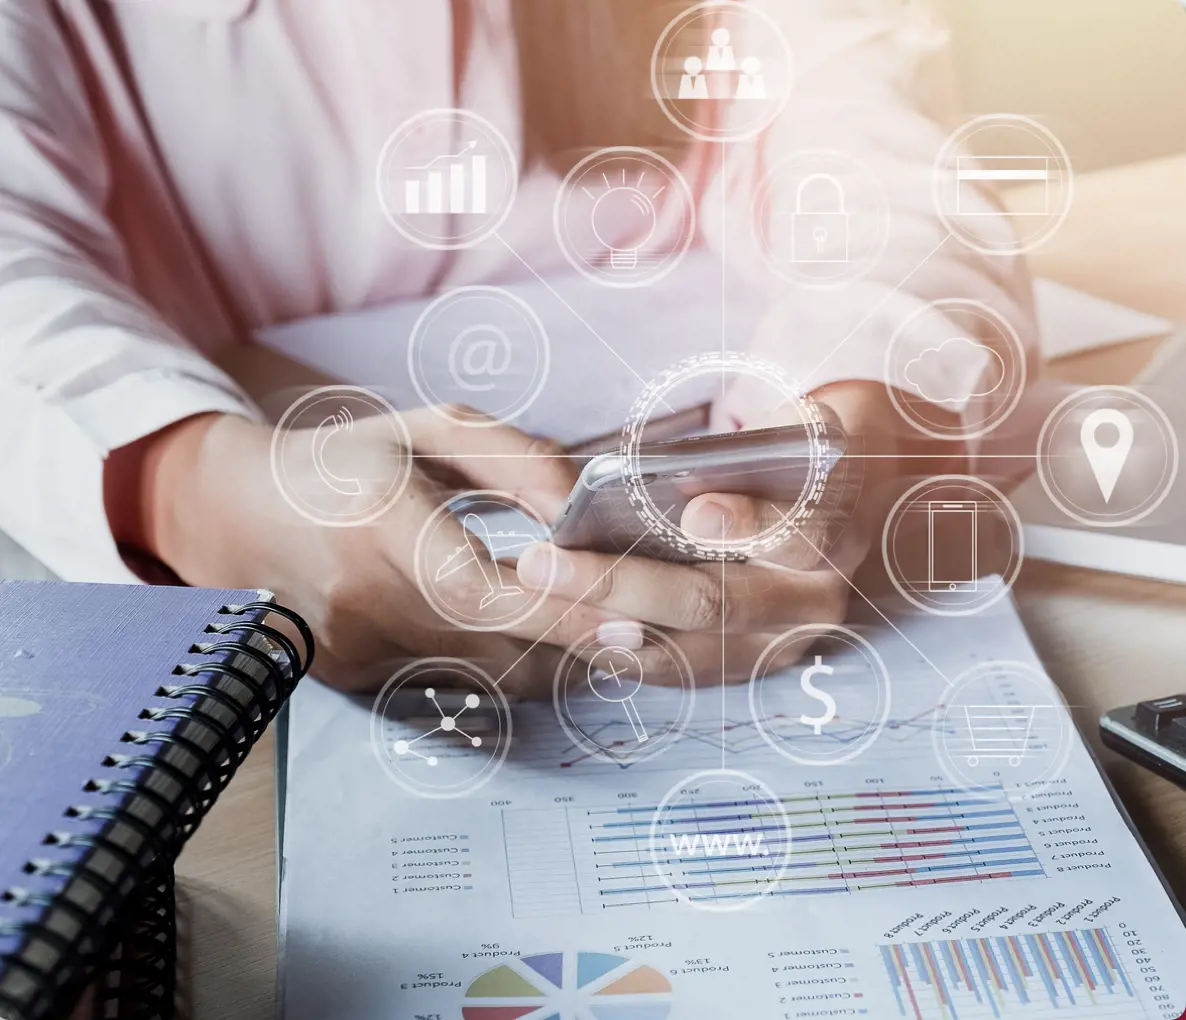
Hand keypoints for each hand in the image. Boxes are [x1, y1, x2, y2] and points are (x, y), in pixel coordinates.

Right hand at [120, 406, 635, 694]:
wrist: (237, 516)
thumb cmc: (345, 463)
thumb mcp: (427, 431)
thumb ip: (514, 460)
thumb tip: (586, 508)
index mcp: (380, 519)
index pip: (478, 586)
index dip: (559, 608)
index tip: (632, 618)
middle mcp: (366, 597)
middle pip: (498, 645)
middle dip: (585, 643)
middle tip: (651, 627)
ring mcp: (357, 651)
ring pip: (488, 677)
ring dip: (556, 657)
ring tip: (604, 628)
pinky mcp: (358, 681)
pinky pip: (459, 686)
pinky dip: (512, 667)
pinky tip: (541, 640)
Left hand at [514, 380, 903, 683]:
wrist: (846, 503)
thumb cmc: (800, 452)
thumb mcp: (795, 428)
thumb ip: (753, 447)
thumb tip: (675, 475)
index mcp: (840, 523)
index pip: (805, 529)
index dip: (750, 523)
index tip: (697, 515)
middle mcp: (816, 596)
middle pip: (715, 602)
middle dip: (620, 584)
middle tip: (542, 563)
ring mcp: (781, 642)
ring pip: (683, 649)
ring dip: (597, 626)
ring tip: (529, 599)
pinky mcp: (747, 666)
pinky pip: (672, 670)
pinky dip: (611, 650)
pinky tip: (556, 625)